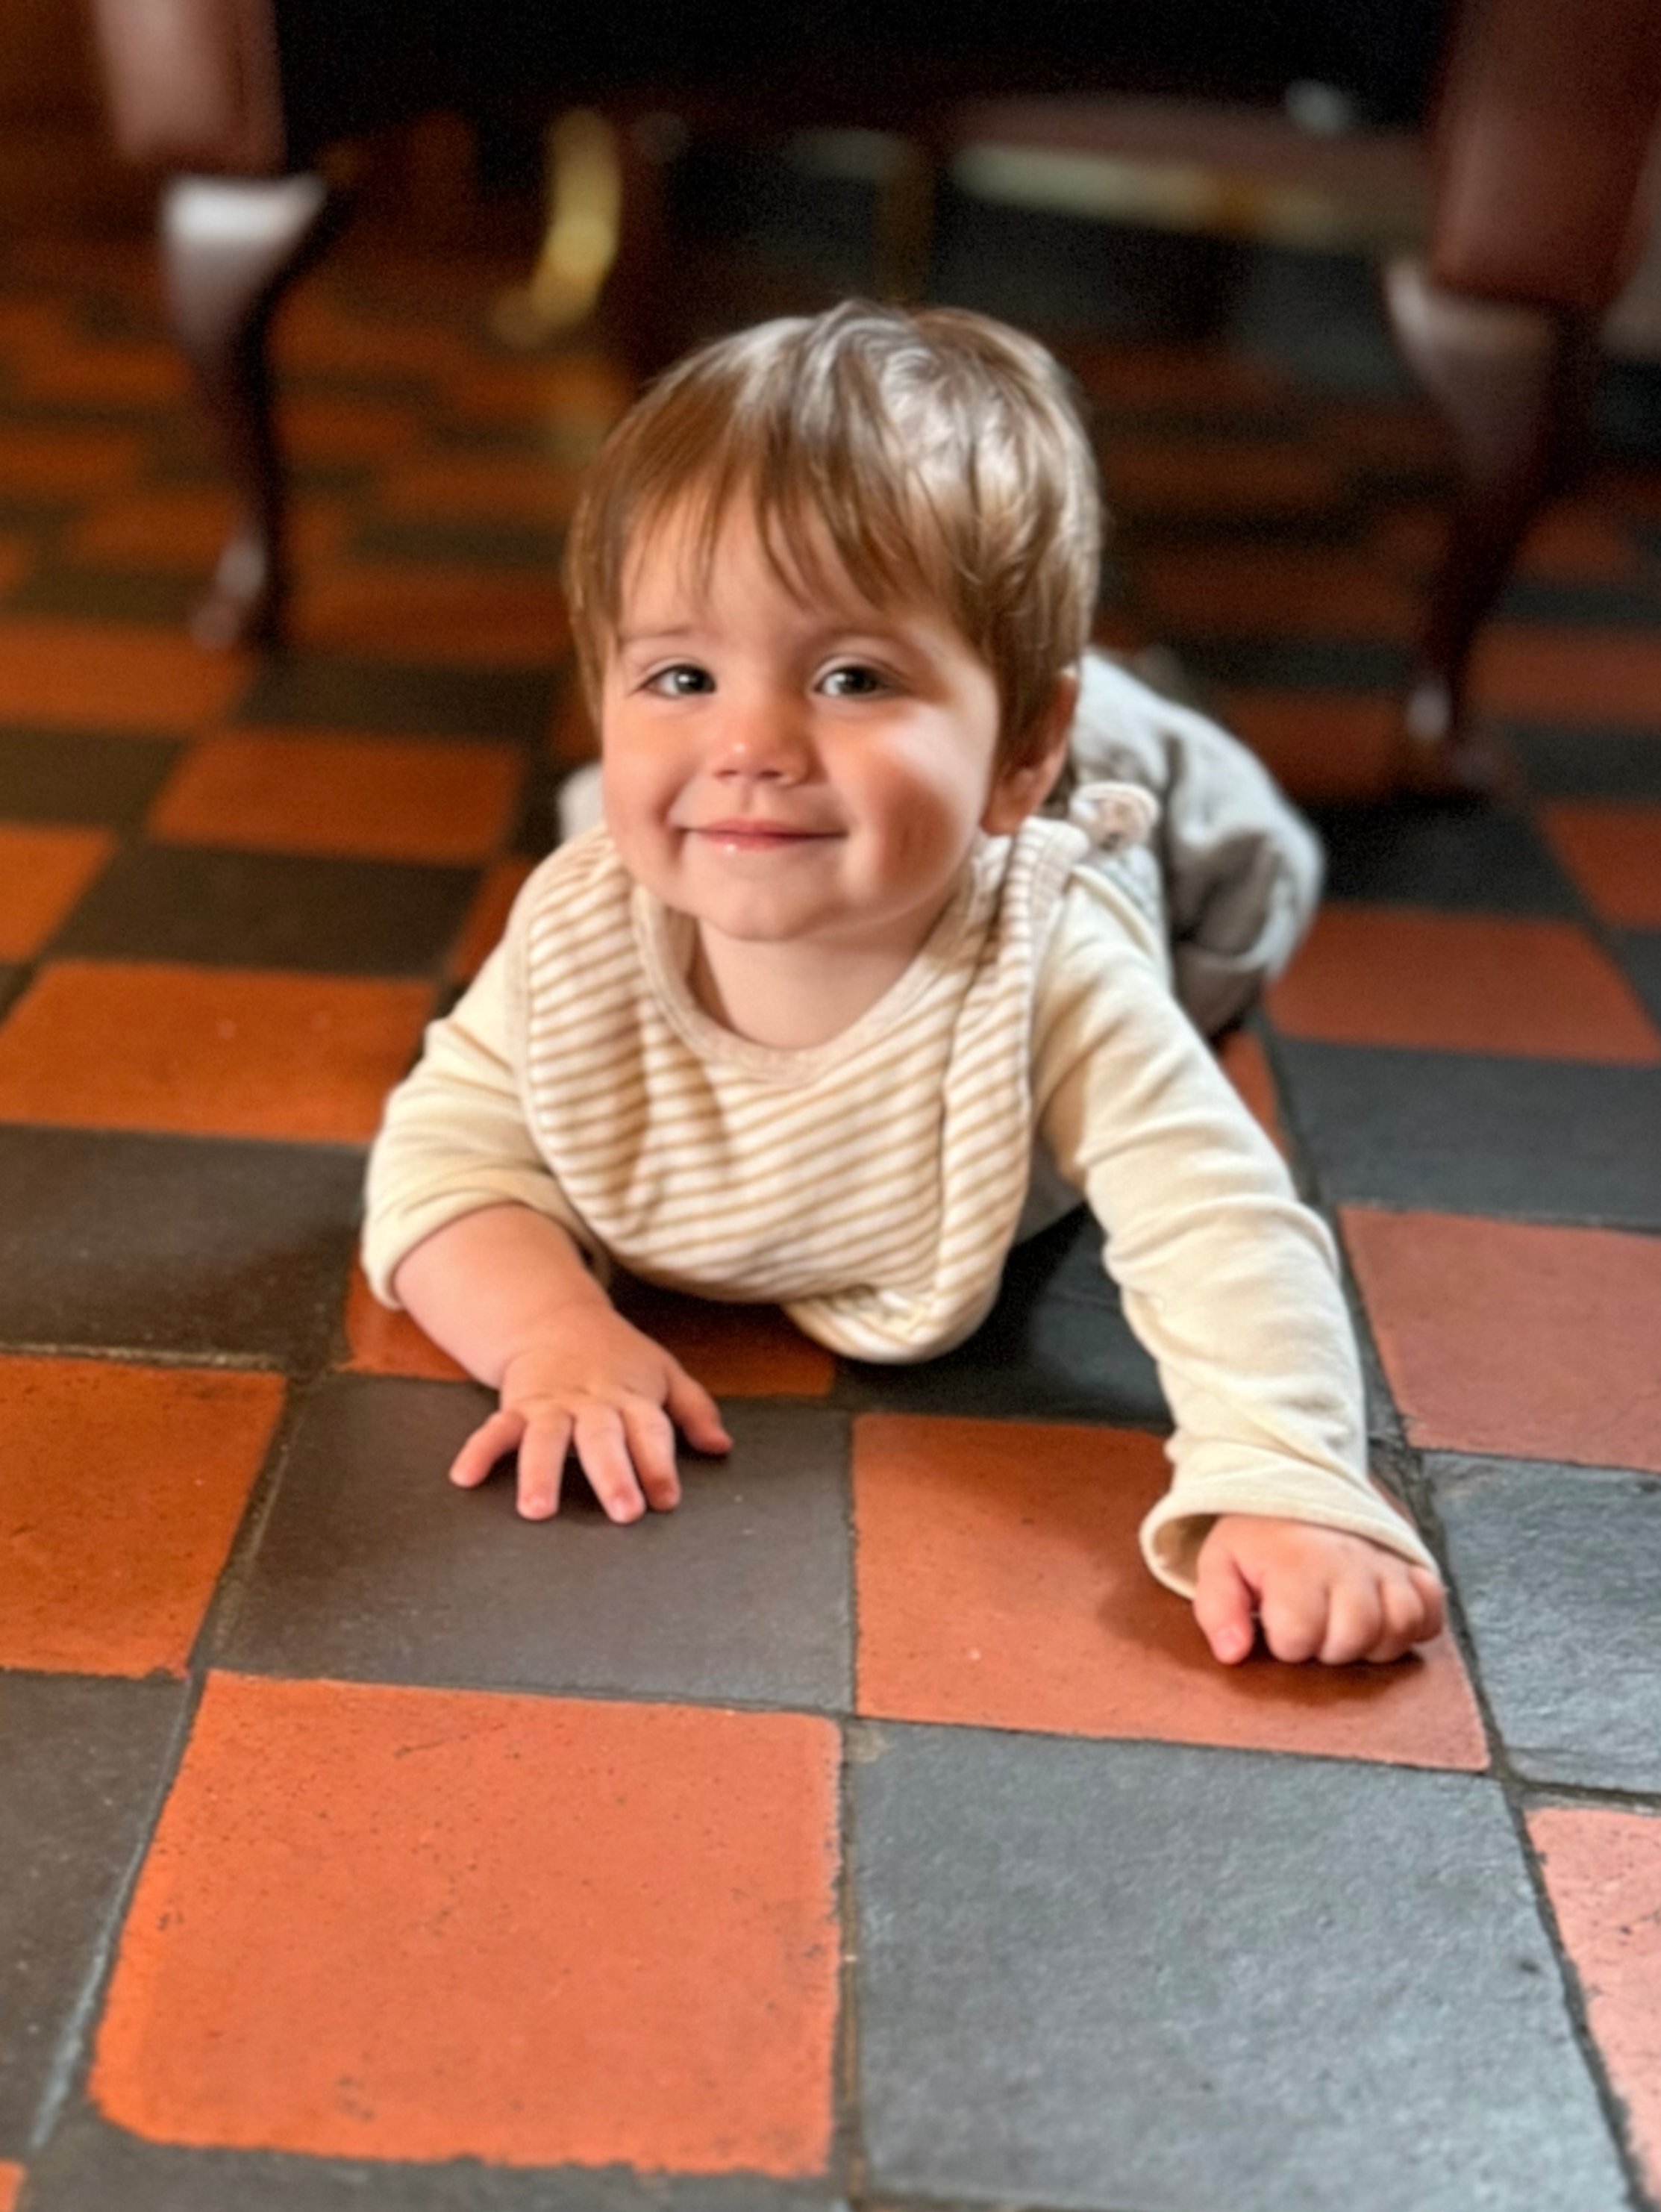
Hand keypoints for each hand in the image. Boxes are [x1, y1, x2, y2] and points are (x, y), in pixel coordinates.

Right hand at [447, 1305, 730, 1523]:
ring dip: (540, 1472)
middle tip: (623, 1512)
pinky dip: (479, 1451)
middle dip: (613, 1474)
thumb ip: (694, 1410)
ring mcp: (551, 1405)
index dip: (659, 1465)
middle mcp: (592, 1403)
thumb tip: (721, 1447)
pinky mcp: (517, 1406)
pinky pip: (495, 1428)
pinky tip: (465, 1478)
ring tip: (537, 1510)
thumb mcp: (665, 1374)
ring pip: (545, 1437)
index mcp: (633, 1398)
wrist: (559, 1320)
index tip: (667, 1500)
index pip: (651, 1432)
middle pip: (603, 1438)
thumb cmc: (620, 1359)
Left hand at [1193, 1513, 1444, 1665]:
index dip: (1284, 1643)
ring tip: (1346, 1628)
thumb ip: (1217, 1610)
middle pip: (1355, 1636)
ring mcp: (1384, 1563)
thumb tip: (1232, 1654)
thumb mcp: (1220, 1564)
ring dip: (1374, 1642)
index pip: (1299, 1636)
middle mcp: (1347, 1562)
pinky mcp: (1410, 1565)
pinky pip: (1432, 1610)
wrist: (1297, 1486)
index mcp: (1295, 1563)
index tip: (1275, 1623)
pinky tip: (1384, 1617)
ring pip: (1401, 1626)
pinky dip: (1416, 1624)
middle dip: (1329, 1648)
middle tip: (1313, 1628)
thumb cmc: (1258, 1539)